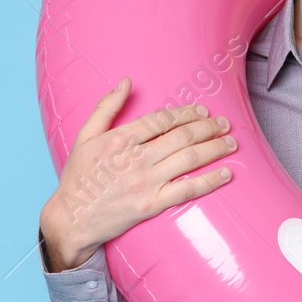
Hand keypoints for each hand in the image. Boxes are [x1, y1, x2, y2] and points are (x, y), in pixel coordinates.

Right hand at [40, 77, 234, 271]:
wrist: (71, 219)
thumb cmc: (77, 177)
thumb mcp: (85, 136)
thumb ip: (106, 107)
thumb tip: (125, 82)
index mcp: (119, 139)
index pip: (162, 120)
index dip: (186, 113)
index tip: (202, 112)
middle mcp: (135, 158)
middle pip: (181, 136)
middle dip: (208, 128)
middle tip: (224, 124)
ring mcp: (145, 182)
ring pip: (188, 159)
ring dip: (214, 148)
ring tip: (231, 143)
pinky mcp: (151, 204)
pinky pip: (187, 189)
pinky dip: (209, 180)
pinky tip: (225, 174)